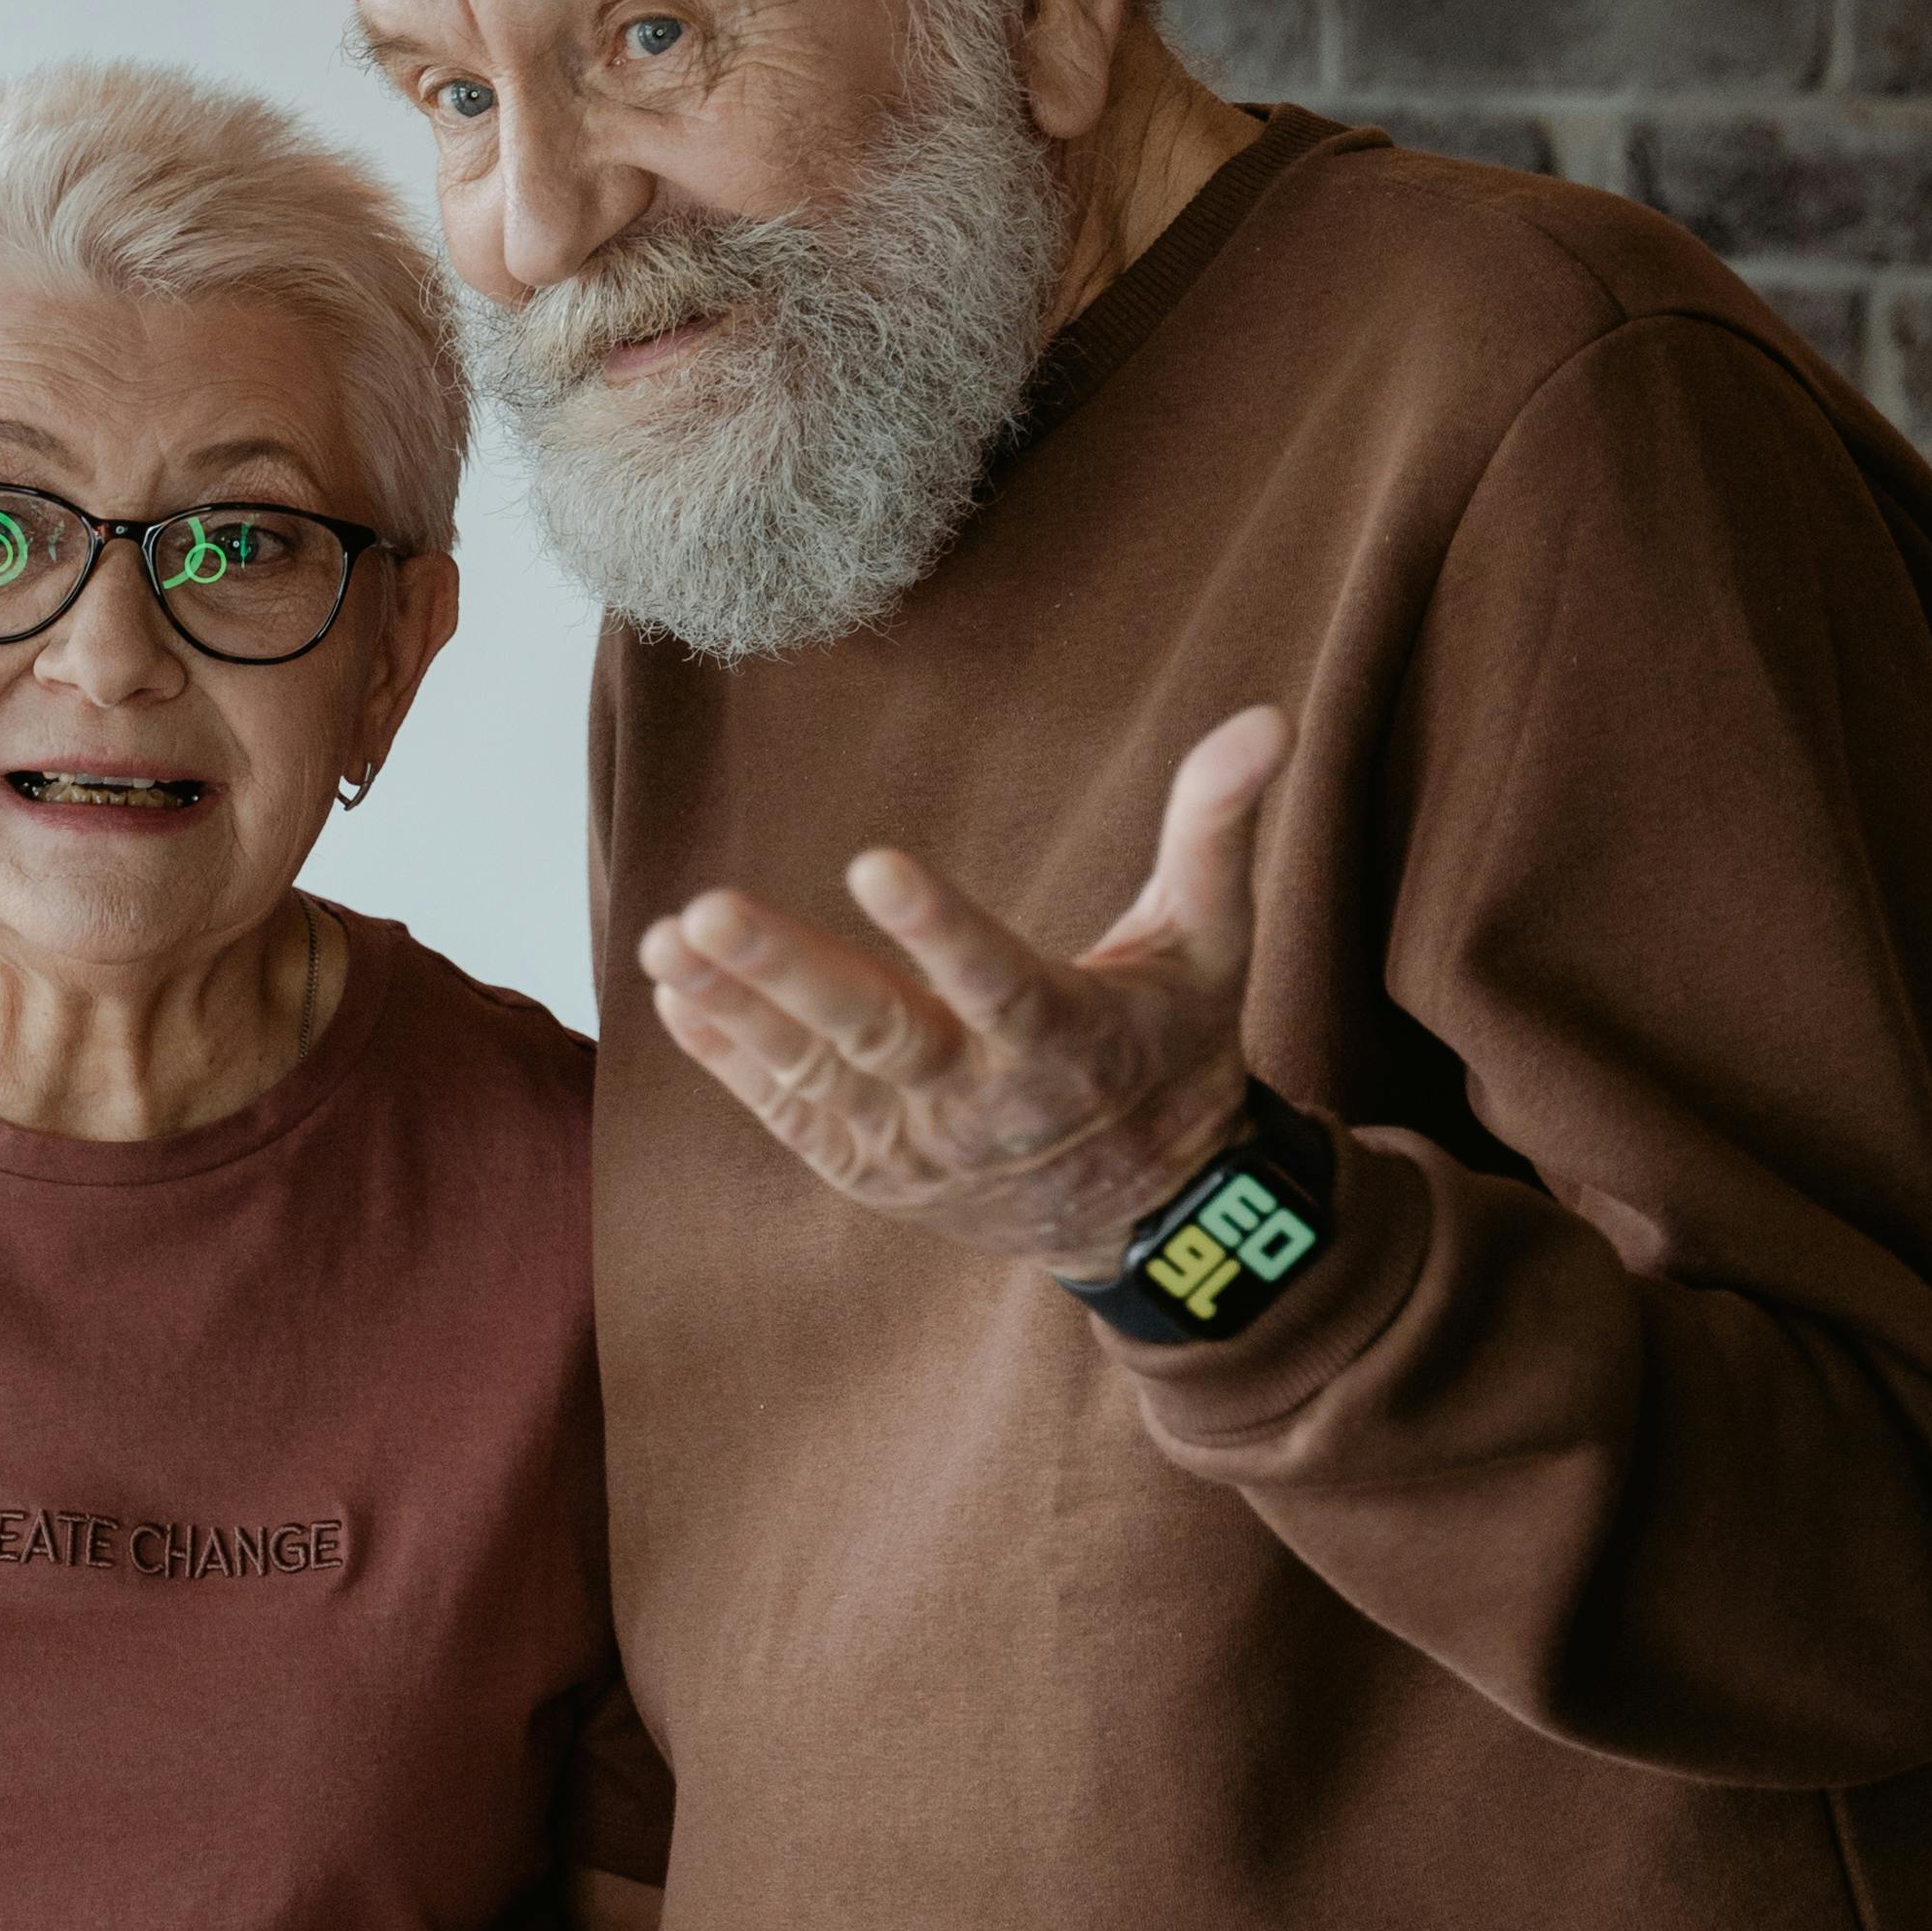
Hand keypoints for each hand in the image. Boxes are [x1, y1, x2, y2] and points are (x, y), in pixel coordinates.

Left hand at [636, 705, 1291, 1284]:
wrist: (1150, 1216)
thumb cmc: (1176, 1049)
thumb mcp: (1213, 944)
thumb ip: (1219, 829)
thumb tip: (1267, 714)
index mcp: (1070, 1039)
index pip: (998, 980)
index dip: (938, 928)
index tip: (874, 859)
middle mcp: (986, 1103)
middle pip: (877, 1037)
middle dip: (788, 973)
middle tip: (704, 909)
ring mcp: (921, 1147)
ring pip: (815, 1077)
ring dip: (735, 1006)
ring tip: (664, 941)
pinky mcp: (875, 1170)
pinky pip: (791, 1116)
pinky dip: (731, 1061)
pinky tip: (675, 995)